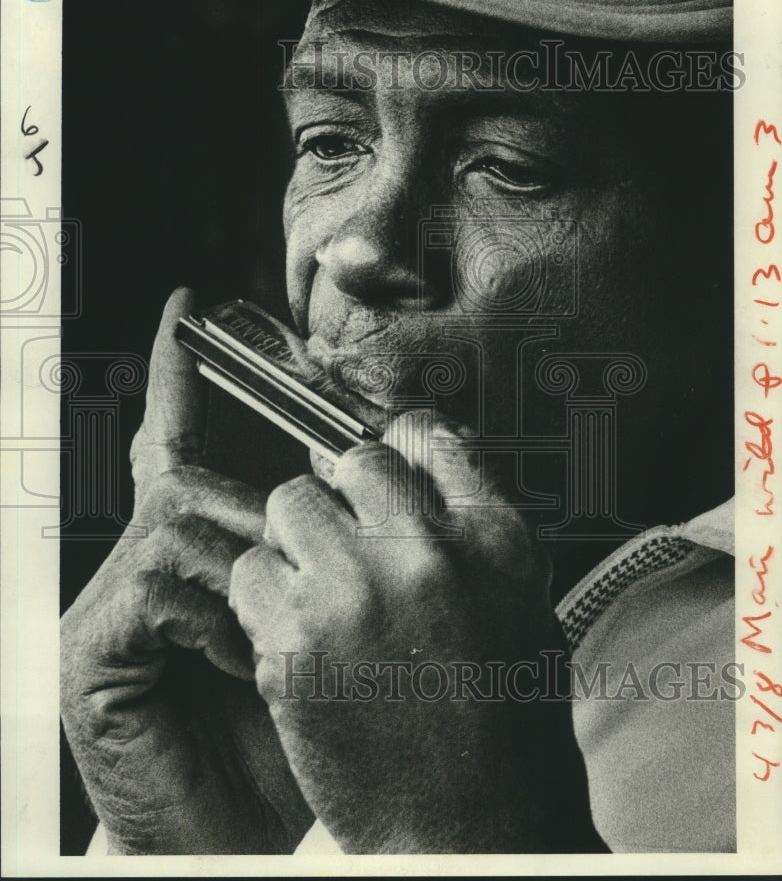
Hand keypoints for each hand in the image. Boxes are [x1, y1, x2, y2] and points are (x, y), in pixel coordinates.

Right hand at [60, 289, 313, 853]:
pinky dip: (216, 615)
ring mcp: (118, 601)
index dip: (183, 375)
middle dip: (246, 488)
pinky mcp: (92, 648)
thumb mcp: (334, 621)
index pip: (188, 440)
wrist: (256, 833)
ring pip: (183, 516)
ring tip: (281, 630)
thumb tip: (371, 468)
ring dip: (250, 565)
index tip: (189, 307)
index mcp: (208, 550)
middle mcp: (154, 561)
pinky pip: (158, 582)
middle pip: (189, 471)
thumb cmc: (308, 729)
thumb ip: (334, 545)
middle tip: (302, 538)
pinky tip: (236, 660)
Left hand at [229, 413, 606, 852]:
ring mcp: (356, 594)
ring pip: (288, 504)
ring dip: (298, 541)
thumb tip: (422, 454)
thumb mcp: (520, 601)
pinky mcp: (294, 644)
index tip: (381, 464)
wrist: (474, 830)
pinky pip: (251, 572)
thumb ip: (470, 523)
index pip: (424, 437)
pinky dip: (263, 597)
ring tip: (320, 592)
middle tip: (347, 544)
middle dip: (344, 498)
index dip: (397, 446)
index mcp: (492, 539)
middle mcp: (426, 554)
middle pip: (351, 461)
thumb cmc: (503, 725)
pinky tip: (297, 634)